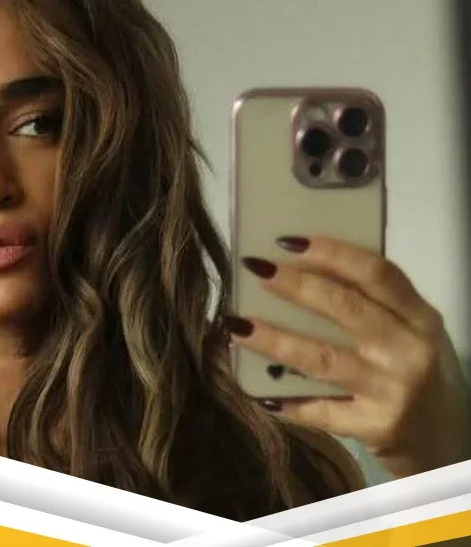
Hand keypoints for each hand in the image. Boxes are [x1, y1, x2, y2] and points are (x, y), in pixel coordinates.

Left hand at [224, 235, 470, 478]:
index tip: (288, 240)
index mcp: (418, 316)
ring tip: (237, 326)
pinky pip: (320, 411)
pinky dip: (288, 402)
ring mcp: (393, 391)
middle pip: (347, 309)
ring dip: (275, 341)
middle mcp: (409, 351)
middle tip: (256, 269)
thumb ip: (367, 301)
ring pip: (322, 359)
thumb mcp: (403, 328)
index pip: (377, 273)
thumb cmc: (407, 366)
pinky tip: (259, 393)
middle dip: (297, 286)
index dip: (333, 253)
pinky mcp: (375, 426)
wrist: (437, 435)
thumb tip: (295, 265)